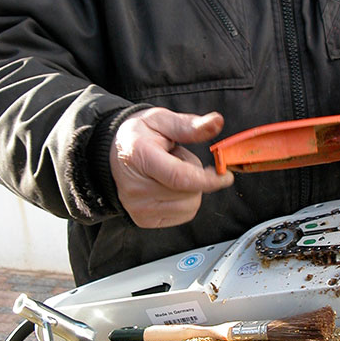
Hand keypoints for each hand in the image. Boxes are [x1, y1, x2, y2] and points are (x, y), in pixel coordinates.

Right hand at [110, 107, 233, 227]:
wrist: (114, 154)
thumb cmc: (139, 135)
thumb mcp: (161, 120)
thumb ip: (189, 125)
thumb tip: (216, 122)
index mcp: (139, 157)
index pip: (180, 177)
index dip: (208, 179)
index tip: (225, 175)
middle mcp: (135, 188)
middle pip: (189, 192)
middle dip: (195, 174)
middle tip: (177, 159)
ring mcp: (138, 208)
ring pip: (190, 206)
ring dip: (190, 189)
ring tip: (171, 172)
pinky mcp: (144, 220)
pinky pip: (183, 215)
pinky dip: (185, 200)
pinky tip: (169, 186)